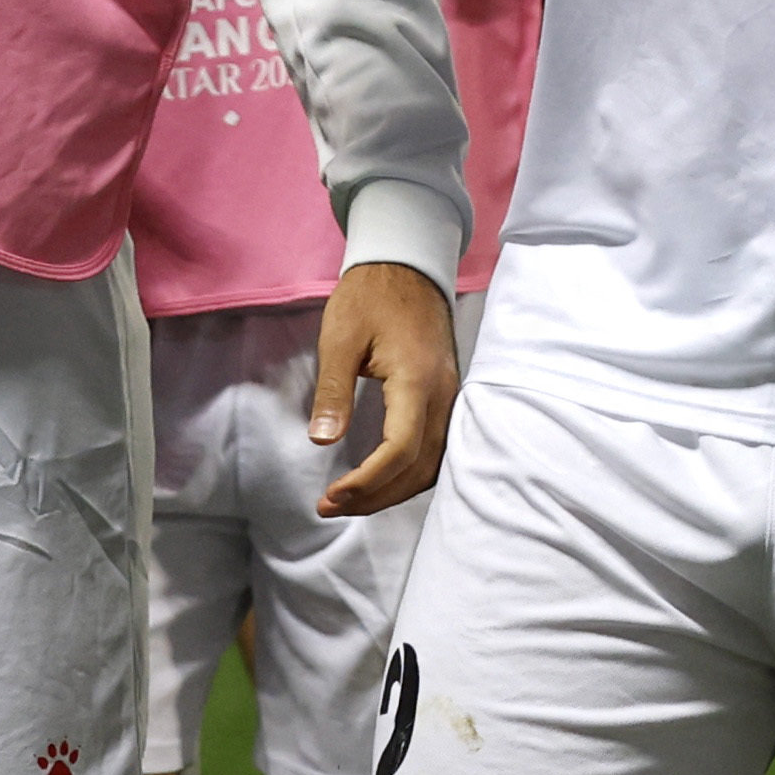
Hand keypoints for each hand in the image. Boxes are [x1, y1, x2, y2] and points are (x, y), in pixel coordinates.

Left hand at [312, 260, 456, 515]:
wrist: (407, 267)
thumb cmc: (369, 299)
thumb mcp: (340, 340)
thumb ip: (333, 391)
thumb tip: (323, 442)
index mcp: (416, 380)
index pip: (401, 448)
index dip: (367, 481)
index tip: (330, 496)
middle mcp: (443, 393)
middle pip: (422, 465)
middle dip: (378, 495)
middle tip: (332, 506)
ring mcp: (450, 394)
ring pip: (436, 461)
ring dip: (396, 488)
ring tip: (354, 499)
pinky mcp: (447, 394)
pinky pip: (440, 446)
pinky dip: (413, 472)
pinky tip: (385, 477)